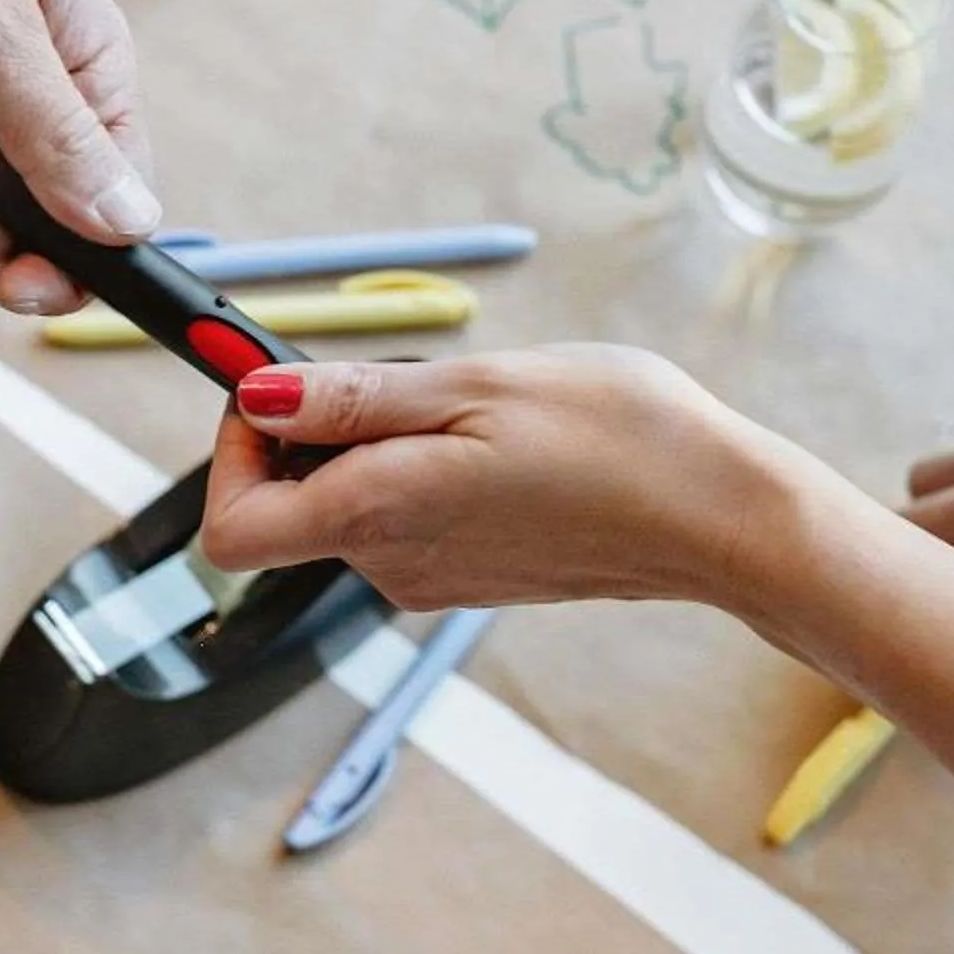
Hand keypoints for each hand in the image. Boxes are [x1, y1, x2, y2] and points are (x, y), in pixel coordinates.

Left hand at [196, 347, 790, 612]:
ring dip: (385, 440)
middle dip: (321, 426)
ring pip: (354, 501)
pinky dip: (428, 466)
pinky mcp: (471, 576)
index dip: (230, 455)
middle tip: (408, 375)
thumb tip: (253, 396)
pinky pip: (408, 515)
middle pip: (293, 503)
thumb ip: (354, 399)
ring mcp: (432, 577)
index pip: (232, 530)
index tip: (276, 390)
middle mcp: (392, 565)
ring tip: (478, 407)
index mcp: (380, 517)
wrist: (722, 516)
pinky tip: (505, 442)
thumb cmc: (620, 439)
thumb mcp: (477, 386)